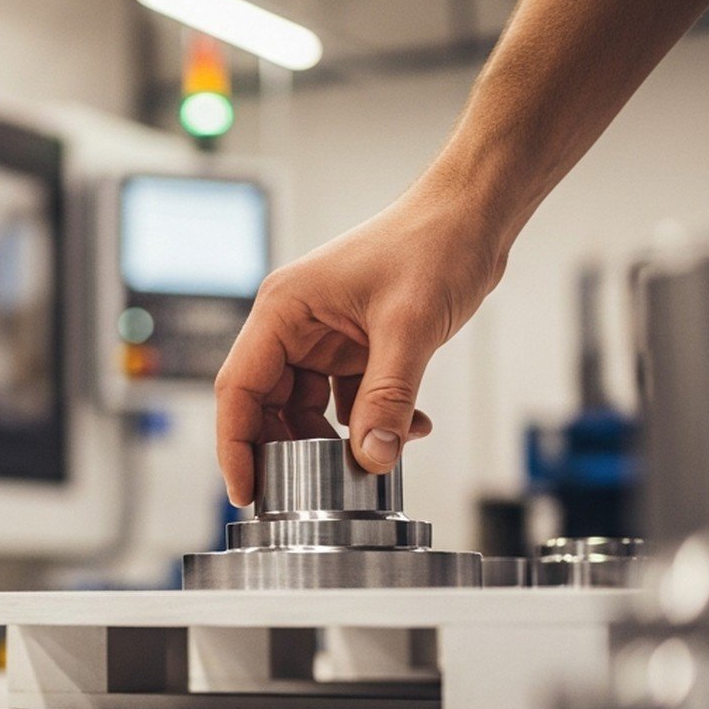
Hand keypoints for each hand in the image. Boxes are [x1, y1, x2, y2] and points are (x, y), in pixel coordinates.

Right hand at [214, 177, 509, 505]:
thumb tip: (373, 457)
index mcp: (283, 310)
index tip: (245, 490)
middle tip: (312, 491)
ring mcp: (321, 337)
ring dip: (338, 439)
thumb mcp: (409, 328)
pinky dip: (370, 421)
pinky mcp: (352, 347)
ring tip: (376, 455)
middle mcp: (293, 324)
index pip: (239, 388)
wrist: (472, 217)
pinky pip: (345, 400)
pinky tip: (409, 427)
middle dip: (288, 449)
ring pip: (306, 409)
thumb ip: (387, 398)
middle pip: (266, 405)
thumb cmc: (432, 243)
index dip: (235, 445)